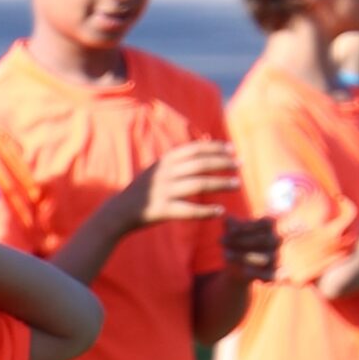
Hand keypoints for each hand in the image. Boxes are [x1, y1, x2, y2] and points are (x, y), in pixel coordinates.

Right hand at [123, 141, 241, 227]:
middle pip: (201, 164)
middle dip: (223, 163)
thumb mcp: (156, 169)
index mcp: (164, 162)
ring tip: (237, 185)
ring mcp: (163, 191)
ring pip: (199, 184)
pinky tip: (220, 211)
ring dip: (221, 183)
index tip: (232, 150)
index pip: (195, 149)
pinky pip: (189, 210)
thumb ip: (177, 160)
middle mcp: (164, 173)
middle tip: (240, 166)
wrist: (117, 212)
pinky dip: (206, 211)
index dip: (215, 148)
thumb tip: (204, 147)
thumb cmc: (142, 191)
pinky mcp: (162, 210)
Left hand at [221, 214, 278, 282]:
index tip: (230, 230)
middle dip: (243, 240)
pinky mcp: (273, 273)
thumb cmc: (236, 242)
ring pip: (267, 257)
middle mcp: (277, 241)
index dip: (249, 226)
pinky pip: (271, 275)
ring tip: (225, 254)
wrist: (237, 264)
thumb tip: (227, 218)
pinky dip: (258, 273)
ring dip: (245, 256)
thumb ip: (231, 225)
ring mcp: (276, 257)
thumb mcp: (231, 233)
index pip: (267, 223)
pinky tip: (244, 271)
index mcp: (270, 227)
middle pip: (267, 240)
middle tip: (221, 240)